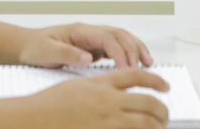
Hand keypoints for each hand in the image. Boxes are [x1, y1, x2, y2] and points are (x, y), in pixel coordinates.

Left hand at [18, 22, 154, 69]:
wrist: (26, 46)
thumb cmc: (34, 47)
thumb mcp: (47, 52)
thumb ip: (67, 54)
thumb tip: (88, 58)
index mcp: (79, 31)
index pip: (107, 38)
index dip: (120, 52)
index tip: (127, 68)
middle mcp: (89, 32)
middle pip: (119, 35)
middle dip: (133, 49)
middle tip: (143, 68)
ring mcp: (92, 39)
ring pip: (121, 38)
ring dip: (135, 48)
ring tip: (148, 63)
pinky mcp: (93, 48)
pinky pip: (116, 48)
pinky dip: (128, 54)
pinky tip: (136, 64)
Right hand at [23, 70, 168, 128]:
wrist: (34, 118)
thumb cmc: (50, 104)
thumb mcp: (78, 85)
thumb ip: (100, 87)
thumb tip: (118, 90)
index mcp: (102, 84)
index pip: (137, 76)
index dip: (155, 80)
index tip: (165, 85)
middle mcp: (108, 100)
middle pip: (148, 101)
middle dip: (161, 110)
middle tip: (165, 115)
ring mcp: (106, 120)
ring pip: (144, 122)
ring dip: (156, 125)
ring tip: (159, 127)